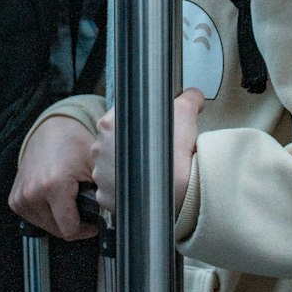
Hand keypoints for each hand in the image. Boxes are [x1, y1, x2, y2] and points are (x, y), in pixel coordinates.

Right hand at [8, 116, 98, 240]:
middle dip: (73, 221)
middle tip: (81, 203)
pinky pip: (34, 219)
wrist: (52, 130)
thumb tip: (117, 211)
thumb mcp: (95, 167)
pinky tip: (53, 197)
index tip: (93, 222)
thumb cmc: (74, 145)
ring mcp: (21, 197)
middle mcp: (32, 193)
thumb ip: (104, 192)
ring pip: (46, 226)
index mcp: (53, 186)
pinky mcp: (14, 199)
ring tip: (68, 197)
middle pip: (58, 230)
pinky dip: (46, 212)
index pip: (69, 230)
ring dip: (58, 217)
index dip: (86, 229)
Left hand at [92, 88, 203, 216]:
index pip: (121, 116)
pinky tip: (141, 185)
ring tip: (147, 168)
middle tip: (150, 148)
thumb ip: (187, 98)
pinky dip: (126, 188)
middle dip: (131, 144)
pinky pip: (113, 190)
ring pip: (111, 166)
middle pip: (114, 141)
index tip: (149, 127)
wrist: (181, 190)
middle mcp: (100, 148)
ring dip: (126, 166)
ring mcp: (101, 173)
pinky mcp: (106, 195)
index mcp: (110, 124)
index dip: (137, 120)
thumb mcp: (185, 112)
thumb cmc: (177, 153)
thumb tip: (191, 95)